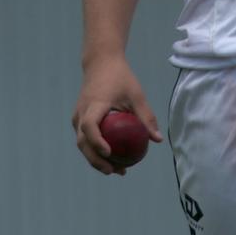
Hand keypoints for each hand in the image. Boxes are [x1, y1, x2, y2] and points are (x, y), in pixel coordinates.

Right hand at [72, 55, 162, 174]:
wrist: (100, 63)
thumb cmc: (121, 78)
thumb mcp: (136, 95)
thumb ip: (146, 116)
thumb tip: (158, 140)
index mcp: (94, 105)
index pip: (90, 127)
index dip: (97, 142)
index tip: (109, 153)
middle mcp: (81, 112)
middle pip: (83, 142)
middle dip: (96, 160)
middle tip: (114, 171)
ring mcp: (77, 116)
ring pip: (82, 143)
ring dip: (95, 158)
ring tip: (114, 169)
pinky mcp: (78, 118)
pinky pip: (84, 138)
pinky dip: (94, 149)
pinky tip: (111, 156)